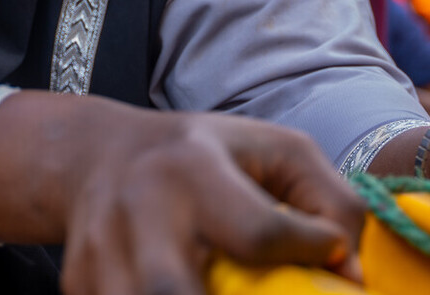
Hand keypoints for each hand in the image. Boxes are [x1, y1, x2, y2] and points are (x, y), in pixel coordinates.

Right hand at [57, 110, 366, 294]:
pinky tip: (186, 292)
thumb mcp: (275, 150)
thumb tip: (350, 273)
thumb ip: (329, 199)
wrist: (98, 155)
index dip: (306, 251)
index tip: (331, 256)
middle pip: (171, 288)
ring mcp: (100, 250)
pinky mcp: (79, 281)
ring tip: (225, 292)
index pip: (256, 230)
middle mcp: (139, 208)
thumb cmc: (205, 155)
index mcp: (192, 167)